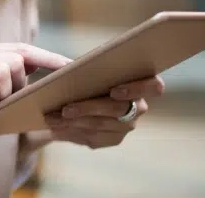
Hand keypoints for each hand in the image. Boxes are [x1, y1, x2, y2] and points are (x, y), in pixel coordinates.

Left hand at [42, 76, 164, 148]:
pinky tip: (55, 128)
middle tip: (65, 109)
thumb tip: (66, 69)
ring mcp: (126, 127)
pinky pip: (92, 138)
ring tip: (50, 118)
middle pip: (116, 110)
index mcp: (142, 83)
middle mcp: (138, 108)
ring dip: (72, 122)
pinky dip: (71, 132)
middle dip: (88, 109)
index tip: (114, 90)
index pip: (154, 86)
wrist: (86, 92)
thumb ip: (90, 66)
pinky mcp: (112, 139)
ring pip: (99, 126)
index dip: (136, 89)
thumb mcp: (94, 65)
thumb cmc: (93, 72)